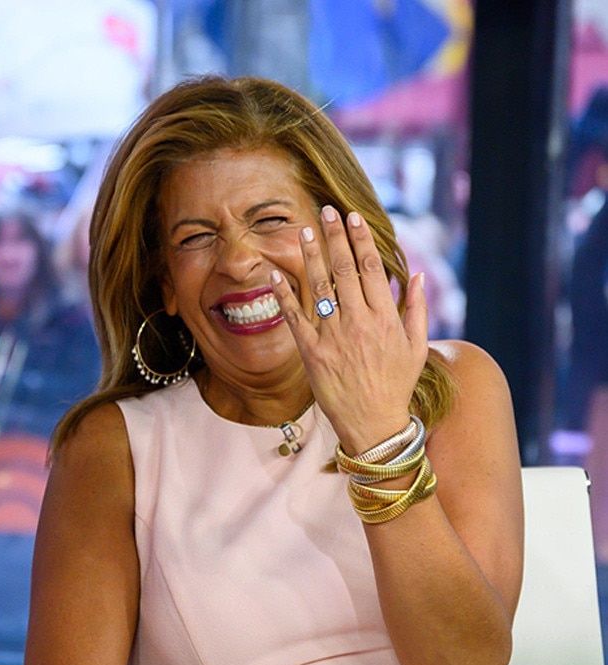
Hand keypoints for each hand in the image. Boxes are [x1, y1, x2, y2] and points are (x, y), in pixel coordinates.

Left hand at [271, 207, 427, 454]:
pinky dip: (284, 295)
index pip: (371, 267)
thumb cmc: (396, 386)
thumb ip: (417, 310)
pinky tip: (275, 273)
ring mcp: (333, 337)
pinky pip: (295, 318)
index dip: (360, 239)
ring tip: (302, 231)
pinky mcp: (312, 354)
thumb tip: (418, 275)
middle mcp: (358, 322)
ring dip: (309, 256)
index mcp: (385, 318)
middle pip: (344, 269)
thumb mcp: (416, 348)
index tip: (352, 217)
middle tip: (325, 211)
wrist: (373, 424)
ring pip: (319, 288)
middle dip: (333, 237)